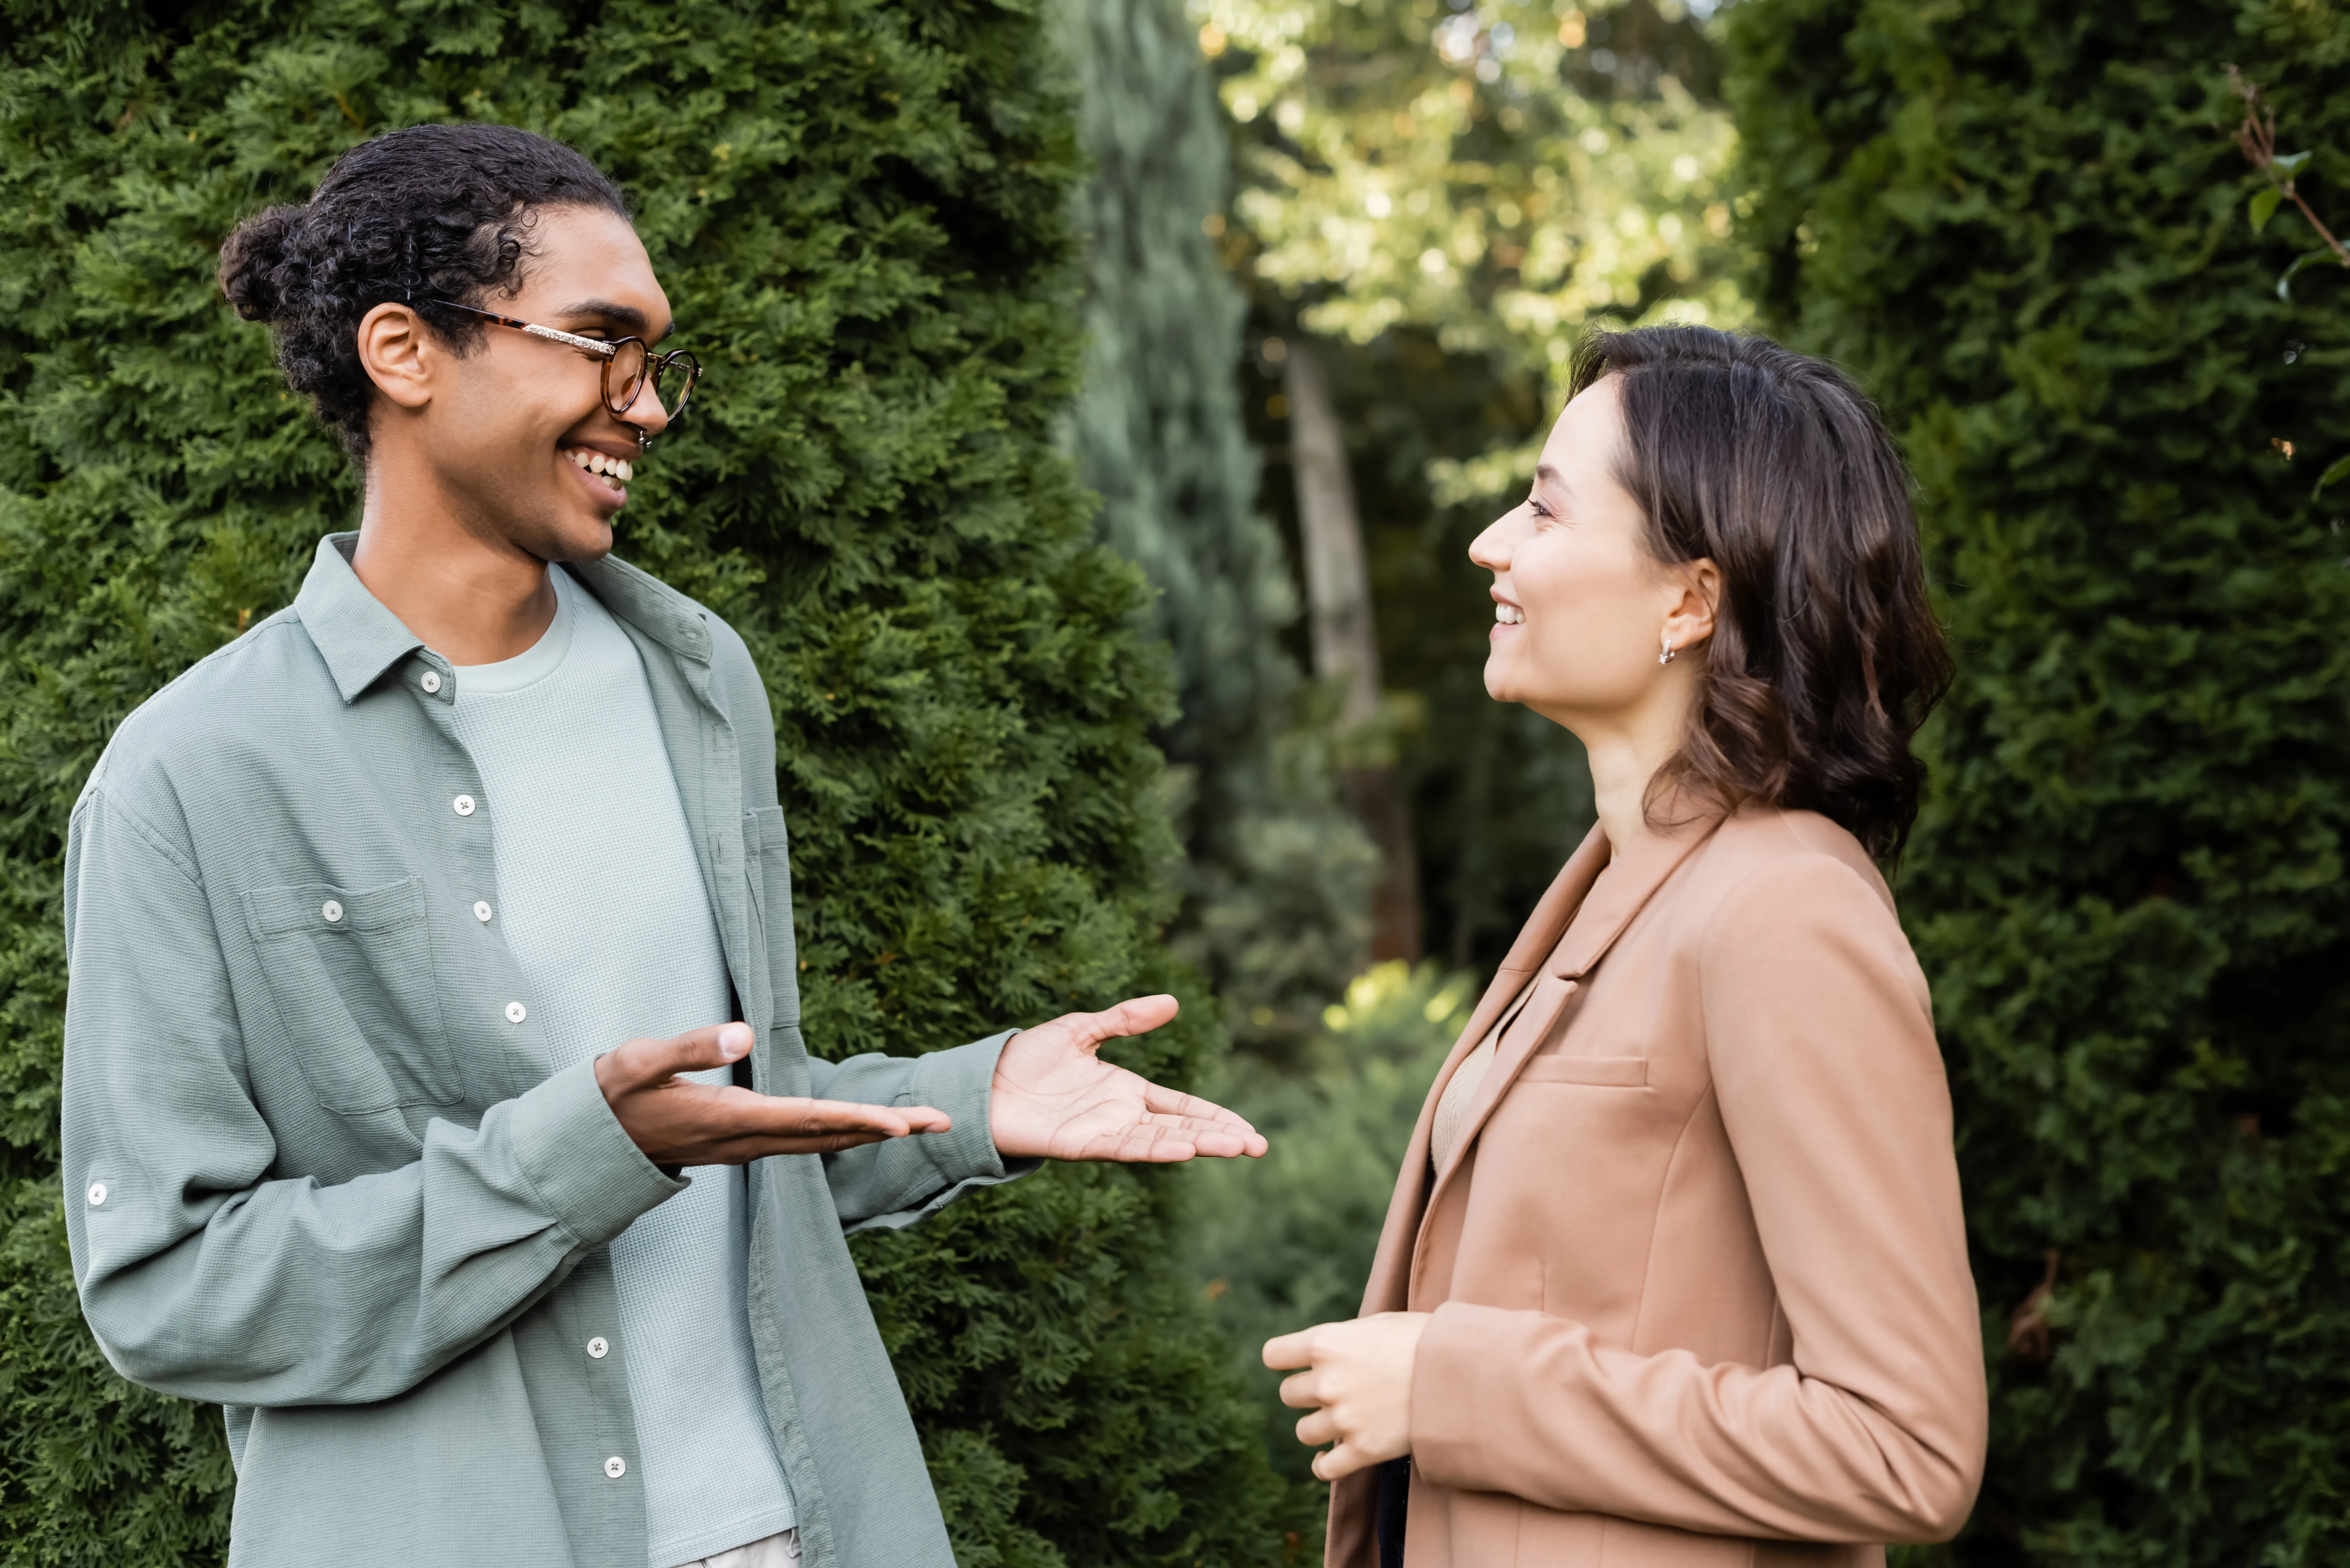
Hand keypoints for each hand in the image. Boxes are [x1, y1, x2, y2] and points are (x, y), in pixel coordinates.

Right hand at [596, 1022, 949, 1167]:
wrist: (585, 1144)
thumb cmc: (610, 1097)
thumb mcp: (638, 1062)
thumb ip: (690, 1047)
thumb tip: (745, 1033)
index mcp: (730, 1120)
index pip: (808, 1119)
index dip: (858, 1119)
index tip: (904, 1125)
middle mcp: (745, 1140)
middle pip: (828, 1135)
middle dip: (886, 1129)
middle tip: (941, 1121)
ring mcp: (743, 1146)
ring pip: (818, 1141)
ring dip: (868, 1131)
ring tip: (915, 1124)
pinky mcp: (737, 1142)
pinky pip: (800, 1141)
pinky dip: (837, 1132)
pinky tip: (855, 1127)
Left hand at [988, 994, 1267, 1161]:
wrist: (984, 1083)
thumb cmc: (1028, 1059)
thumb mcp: (1083, 1029)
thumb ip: (1125, 1019)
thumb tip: (1172, 1002)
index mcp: (1127, 1092)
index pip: (1182, 1107)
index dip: (1215, 1116)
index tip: (1249, 1130)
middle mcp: (1121, 1117)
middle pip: (1182, 1128)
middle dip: (1220, 1137)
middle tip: (1258, 1146)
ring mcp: (1104, 1133)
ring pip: (1162, 1141)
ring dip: (1199, 1144)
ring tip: (1237, 1147)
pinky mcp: (1081, 1146)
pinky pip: (1126, 1148)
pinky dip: (1156, 1148)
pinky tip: (1184, 1148)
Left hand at [1263, 1312, 1432, 1481]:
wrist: (1462, 1375)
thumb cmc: (1424, 1340)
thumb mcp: (1379, 1324)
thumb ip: (1345, 1339)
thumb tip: (1328, 1350)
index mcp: (1326, 1344)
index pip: (1274, 1356)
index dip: (1284, 1360)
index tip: (1294, 1364)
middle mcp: (1327, 1382)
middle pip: (1288, 1395)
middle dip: (1306, 1394)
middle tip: (1333, 1391)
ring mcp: (1343, 1419)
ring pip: (1304, 1431)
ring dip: (1318, 1427)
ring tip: (1342, 1420)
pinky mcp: (1363, 1451)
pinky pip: (1324, 1468)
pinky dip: (1324, 1465)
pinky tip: (1330, 1458)